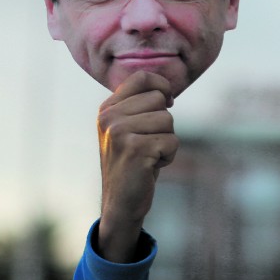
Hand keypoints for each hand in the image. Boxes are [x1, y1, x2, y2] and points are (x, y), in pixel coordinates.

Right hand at [96, 71, 178, 261]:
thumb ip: (140, 106)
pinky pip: (172, 141)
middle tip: (149, 143)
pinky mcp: (135, 148)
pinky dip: (169, 156)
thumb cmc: (133, 163)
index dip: (162, 86)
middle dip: (164, 122)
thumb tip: (166, 86)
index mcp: (107, 108)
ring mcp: (119, 132)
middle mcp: (109, 117)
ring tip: (149, 156)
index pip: (142, 78)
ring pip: (168, 120)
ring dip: (167, 141)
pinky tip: (151, 166)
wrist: (121, 202)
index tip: (168, 101)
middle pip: (159, 99)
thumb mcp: (129, 129)